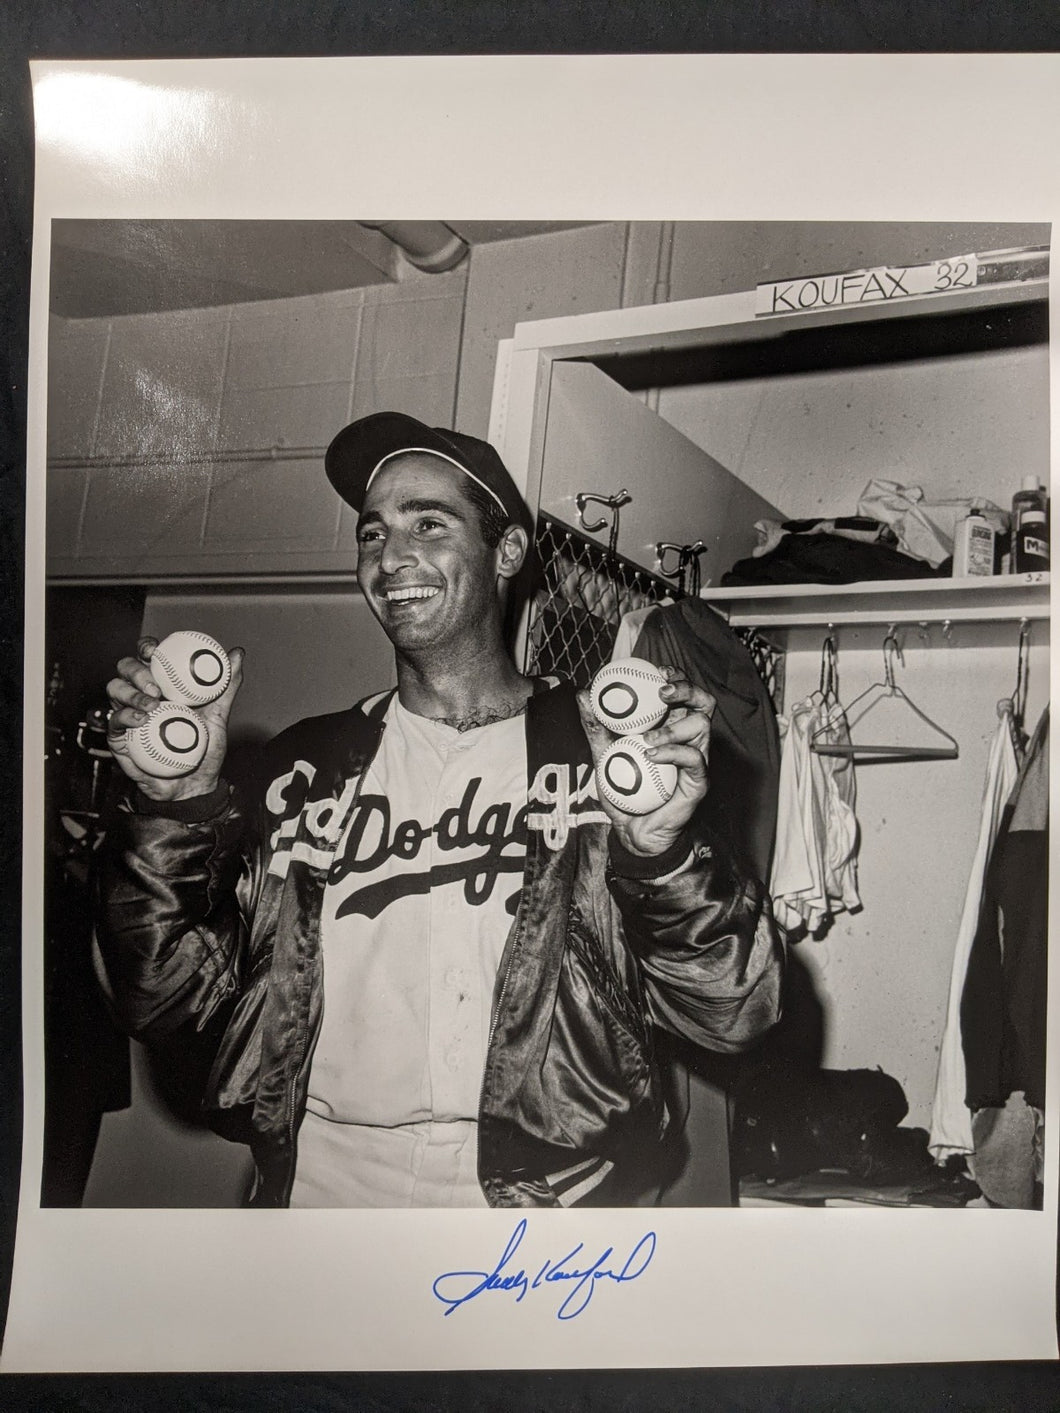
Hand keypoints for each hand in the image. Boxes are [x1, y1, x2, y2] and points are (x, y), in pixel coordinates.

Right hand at [105, 637, 243, 801]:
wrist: (194, 786)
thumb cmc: (204, 750)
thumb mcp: (218, 715)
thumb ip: (226, 685)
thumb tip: (237, 654)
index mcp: (162, 685)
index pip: (147, 657)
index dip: (146, 647)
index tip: (155, 651)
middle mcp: (142, 695)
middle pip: (125, 668)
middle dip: (137, 670)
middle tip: (156, 686)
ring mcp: (128, 715)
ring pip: (115, 689)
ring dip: (131, 692)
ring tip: (152, 704)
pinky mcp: (119, 737)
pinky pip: (114, 721)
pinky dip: (125, 716)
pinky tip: (140, 720)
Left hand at [577, 666, 714, 856]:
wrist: (633, 832)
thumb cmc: (624, 791)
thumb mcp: (603, 755)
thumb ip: (596, 727)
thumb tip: (583, 695)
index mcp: (671, 726)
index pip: (683, 693)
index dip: (676, 676)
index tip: (657, 670)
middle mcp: (688, 739)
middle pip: (703, 702)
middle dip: (687, 689)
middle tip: (662, 692)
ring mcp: (697, 759)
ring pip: (701, 726)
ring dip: (673, 726)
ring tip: (647, 737)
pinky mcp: (698, 781)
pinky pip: (694, 759)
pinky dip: (673, 752)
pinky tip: (651, 754)